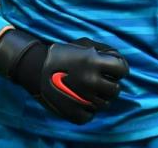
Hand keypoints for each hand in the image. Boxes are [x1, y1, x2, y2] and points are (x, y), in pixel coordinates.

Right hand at [0, 29, 129, 123]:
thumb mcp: (83, 43)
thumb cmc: (62, 53)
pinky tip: (81, 100)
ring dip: (100, 97)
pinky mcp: (75, 113)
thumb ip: (104, 49)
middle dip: (110, 84)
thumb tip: (119, 59)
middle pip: (115, 89)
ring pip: (104, 104)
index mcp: (94, 62)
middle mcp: (91, 81)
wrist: (35, 69)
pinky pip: (91, 115)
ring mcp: (84, 99)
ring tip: (90, 90)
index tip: (114, 69)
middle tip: (101, 81)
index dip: (120, 68)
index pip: (122, 69)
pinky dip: (88, 109)